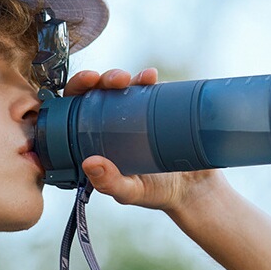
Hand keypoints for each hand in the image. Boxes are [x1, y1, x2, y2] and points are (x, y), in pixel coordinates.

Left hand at [62, 67, 221, 212]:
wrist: (194, 188)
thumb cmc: (155, 193)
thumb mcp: (129, 191)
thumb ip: (109, 183)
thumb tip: (89, 162)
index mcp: (95, 143)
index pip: (76, 111)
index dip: (77, 90)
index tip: (88, 83)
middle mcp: (110, 125)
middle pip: (97, 93)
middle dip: (103, 79)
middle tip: (118, 81)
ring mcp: (133, 115)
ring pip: (121, 86)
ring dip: (124, 76)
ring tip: (139, 80)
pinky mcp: (156, 108)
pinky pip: (147, 88)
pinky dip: (146, 78)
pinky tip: (150, 77)